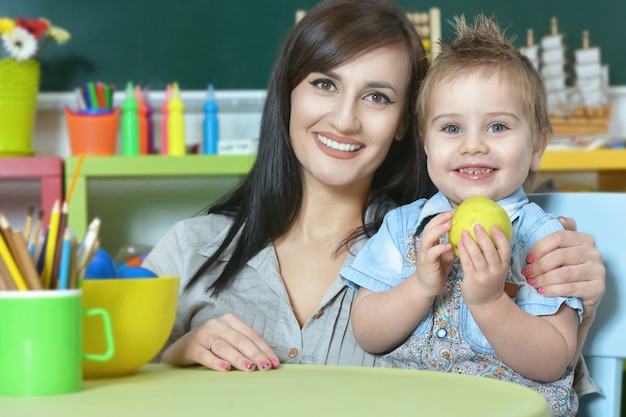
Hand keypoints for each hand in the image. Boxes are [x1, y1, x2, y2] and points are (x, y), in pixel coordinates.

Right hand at [160, 314, 279, 371]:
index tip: (274, 363)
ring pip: (225, 347)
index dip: (264, 349)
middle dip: (255, 355)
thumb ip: (243, 346)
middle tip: (265, 367)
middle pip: (240, 340)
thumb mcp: (228, 341)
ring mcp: (203, 334)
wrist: (180, 348)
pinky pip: (205, 355)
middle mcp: (217, 324)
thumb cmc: (210, 345)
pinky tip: (225, 369)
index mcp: (230, 320)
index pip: (251, 335)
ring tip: (250, 368)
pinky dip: (216, 362)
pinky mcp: (191, 346)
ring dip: (238, 359)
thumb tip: (265, 361)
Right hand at [414, 211, 454, 296]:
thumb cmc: (438, 268)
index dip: (442, 217)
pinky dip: (440, 248)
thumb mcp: (447, 254)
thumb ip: (453, 244)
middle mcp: (425, 245)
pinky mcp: (427, 263)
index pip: (434, 224)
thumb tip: (468, 236)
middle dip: (439, 219)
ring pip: (428, 238)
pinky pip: (432, 253)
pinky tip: (448, 245)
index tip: (454, 211)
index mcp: (430, 241)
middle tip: (451, 214)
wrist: (427, 285)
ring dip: (438, 230)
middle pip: (429, 227)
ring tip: (449, 225)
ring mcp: (424, 254)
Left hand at [459, 224, 510, 305]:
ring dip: (470, 243)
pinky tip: (458, 244)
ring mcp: (484, 276)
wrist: (486, 302)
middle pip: (491, 251)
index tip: (494, 226)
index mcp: (503, 266)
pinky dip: (463, 253)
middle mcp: (495, 270)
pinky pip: (467, 263)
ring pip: (477, 257)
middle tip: (476, 225)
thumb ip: (495, 255)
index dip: (500, 237)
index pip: (505, 250)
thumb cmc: (490, 281)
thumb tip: (488, 234)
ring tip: (464, 232)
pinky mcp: (473, 279)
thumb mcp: (497, 269)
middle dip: (484, 237)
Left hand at [523, 217, 604, 319]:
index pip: (558, 238)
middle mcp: (594, 253)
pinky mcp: (598, 288)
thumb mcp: (565, 250)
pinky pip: (570, 288)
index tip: (527, 259)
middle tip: (527, 273)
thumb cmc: (569, 269)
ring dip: (543, 279)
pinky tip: (542, 292)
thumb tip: (560, 219)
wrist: (583, 295)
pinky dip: (552, 290)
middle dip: (539, 265)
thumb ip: (561, 234)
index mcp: (585, 239)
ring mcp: (598, 271)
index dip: (539, 248)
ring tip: (532, 282)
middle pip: (559, 256)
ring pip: (564, 273)